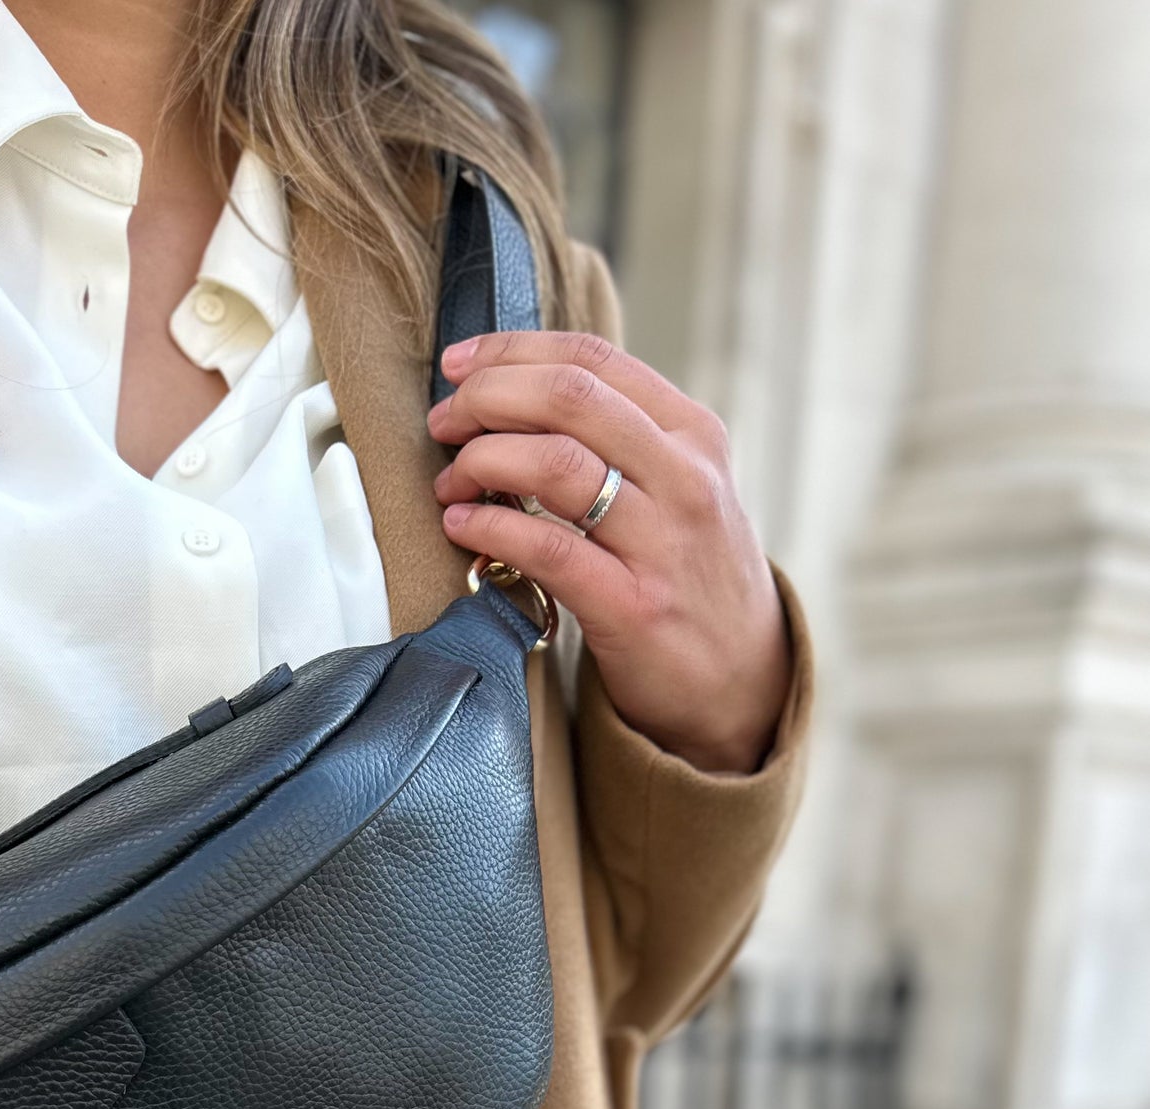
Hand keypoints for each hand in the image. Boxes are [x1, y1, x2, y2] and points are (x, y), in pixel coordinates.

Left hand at [429, 331, 790, 774]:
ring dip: (481, 462)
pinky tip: (462, 527)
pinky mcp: (633, 608)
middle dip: (487, 398)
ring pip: (556, 465)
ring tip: (450, 481)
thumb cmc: (686, 576)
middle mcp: (685, 477)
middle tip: (444, 422)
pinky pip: (549, 549)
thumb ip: (617, 440)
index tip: (458, 364)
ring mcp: (663, 543)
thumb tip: (514, 396)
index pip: (593, 359)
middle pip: (569, 397)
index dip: (512, 351)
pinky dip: (491, 529)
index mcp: (692, 434)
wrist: (741, 681)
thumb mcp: (677, 488)